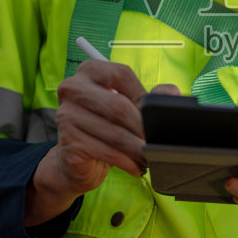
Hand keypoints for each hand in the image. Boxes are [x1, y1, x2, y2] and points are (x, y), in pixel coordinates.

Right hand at [24, 62, 177, 225]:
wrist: (77, 159)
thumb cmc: (107, 126)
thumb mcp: (129, 106)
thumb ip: (152, 97)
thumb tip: (170, 94)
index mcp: (90, 71)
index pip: (121, 76)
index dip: (143, 97)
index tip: (155, 116)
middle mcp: (73, 88)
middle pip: (118, 106)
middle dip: (143, 128)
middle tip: (157, 141)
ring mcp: (67, 114)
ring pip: (115, 133)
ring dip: (139, 149)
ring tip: (150, 157)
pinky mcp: (69, 141)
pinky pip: (108, 152)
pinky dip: (128, 162)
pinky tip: (136, 167)